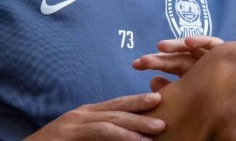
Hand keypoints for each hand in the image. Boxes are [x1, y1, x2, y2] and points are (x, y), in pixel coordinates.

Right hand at [23, 93, 164, 140]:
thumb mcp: (81, 140)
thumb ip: (100, 137)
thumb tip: (128, 138)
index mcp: (85, 115)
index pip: (115, 105)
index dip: (136, 102)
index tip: (158, 100)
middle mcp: (81, 115)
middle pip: (116, 106)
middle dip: (141, 105)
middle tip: (165, 104)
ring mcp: (74, 123)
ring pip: (111, 119)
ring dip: (137, 123)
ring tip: (158, 127)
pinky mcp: (70, 134)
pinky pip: (101, 133)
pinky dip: (122, 136)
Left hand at [133, 36, 223, 91]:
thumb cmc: (222, 98)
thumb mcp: (193, 94)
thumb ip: (175, 90)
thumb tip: (151, 84)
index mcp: (193, 72)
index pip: (170, 65)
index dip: (153, 64)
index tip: (135, 65)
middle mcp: (201, 62)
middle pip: (177, 57)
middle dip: (159, 57)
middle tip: (140, 60)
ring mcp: (213, 54)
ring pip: (192, 48)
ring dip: (176, 46)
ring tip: (160, 47)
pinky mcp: (226, 49)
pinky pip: (212, 44)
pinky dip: (200, 41)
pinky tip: (188, 42)